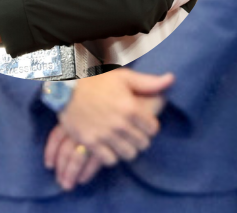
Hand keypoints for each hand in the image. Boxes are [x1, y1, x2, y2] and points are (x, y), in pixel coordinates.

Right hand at [50, 69, 170, 182]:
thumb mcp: (123, 77)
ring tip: (120, 141)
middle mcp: (120, 123)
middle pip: (142, 144)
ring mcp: (104, 134)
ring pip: (128, 154)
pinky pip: (109, 160)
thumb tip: (171, 79)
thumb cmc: (96, 80)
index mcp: (130, 108)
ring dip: (126, 149)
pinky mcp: (90, 142)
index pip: (153, 129)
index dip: (149, 127)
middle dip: (139, 139)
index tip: (140, 123)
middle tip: (130, 132)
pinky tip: (107, 146)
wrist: (65, 86)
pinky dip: (110, 155)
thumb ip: (148, 82)